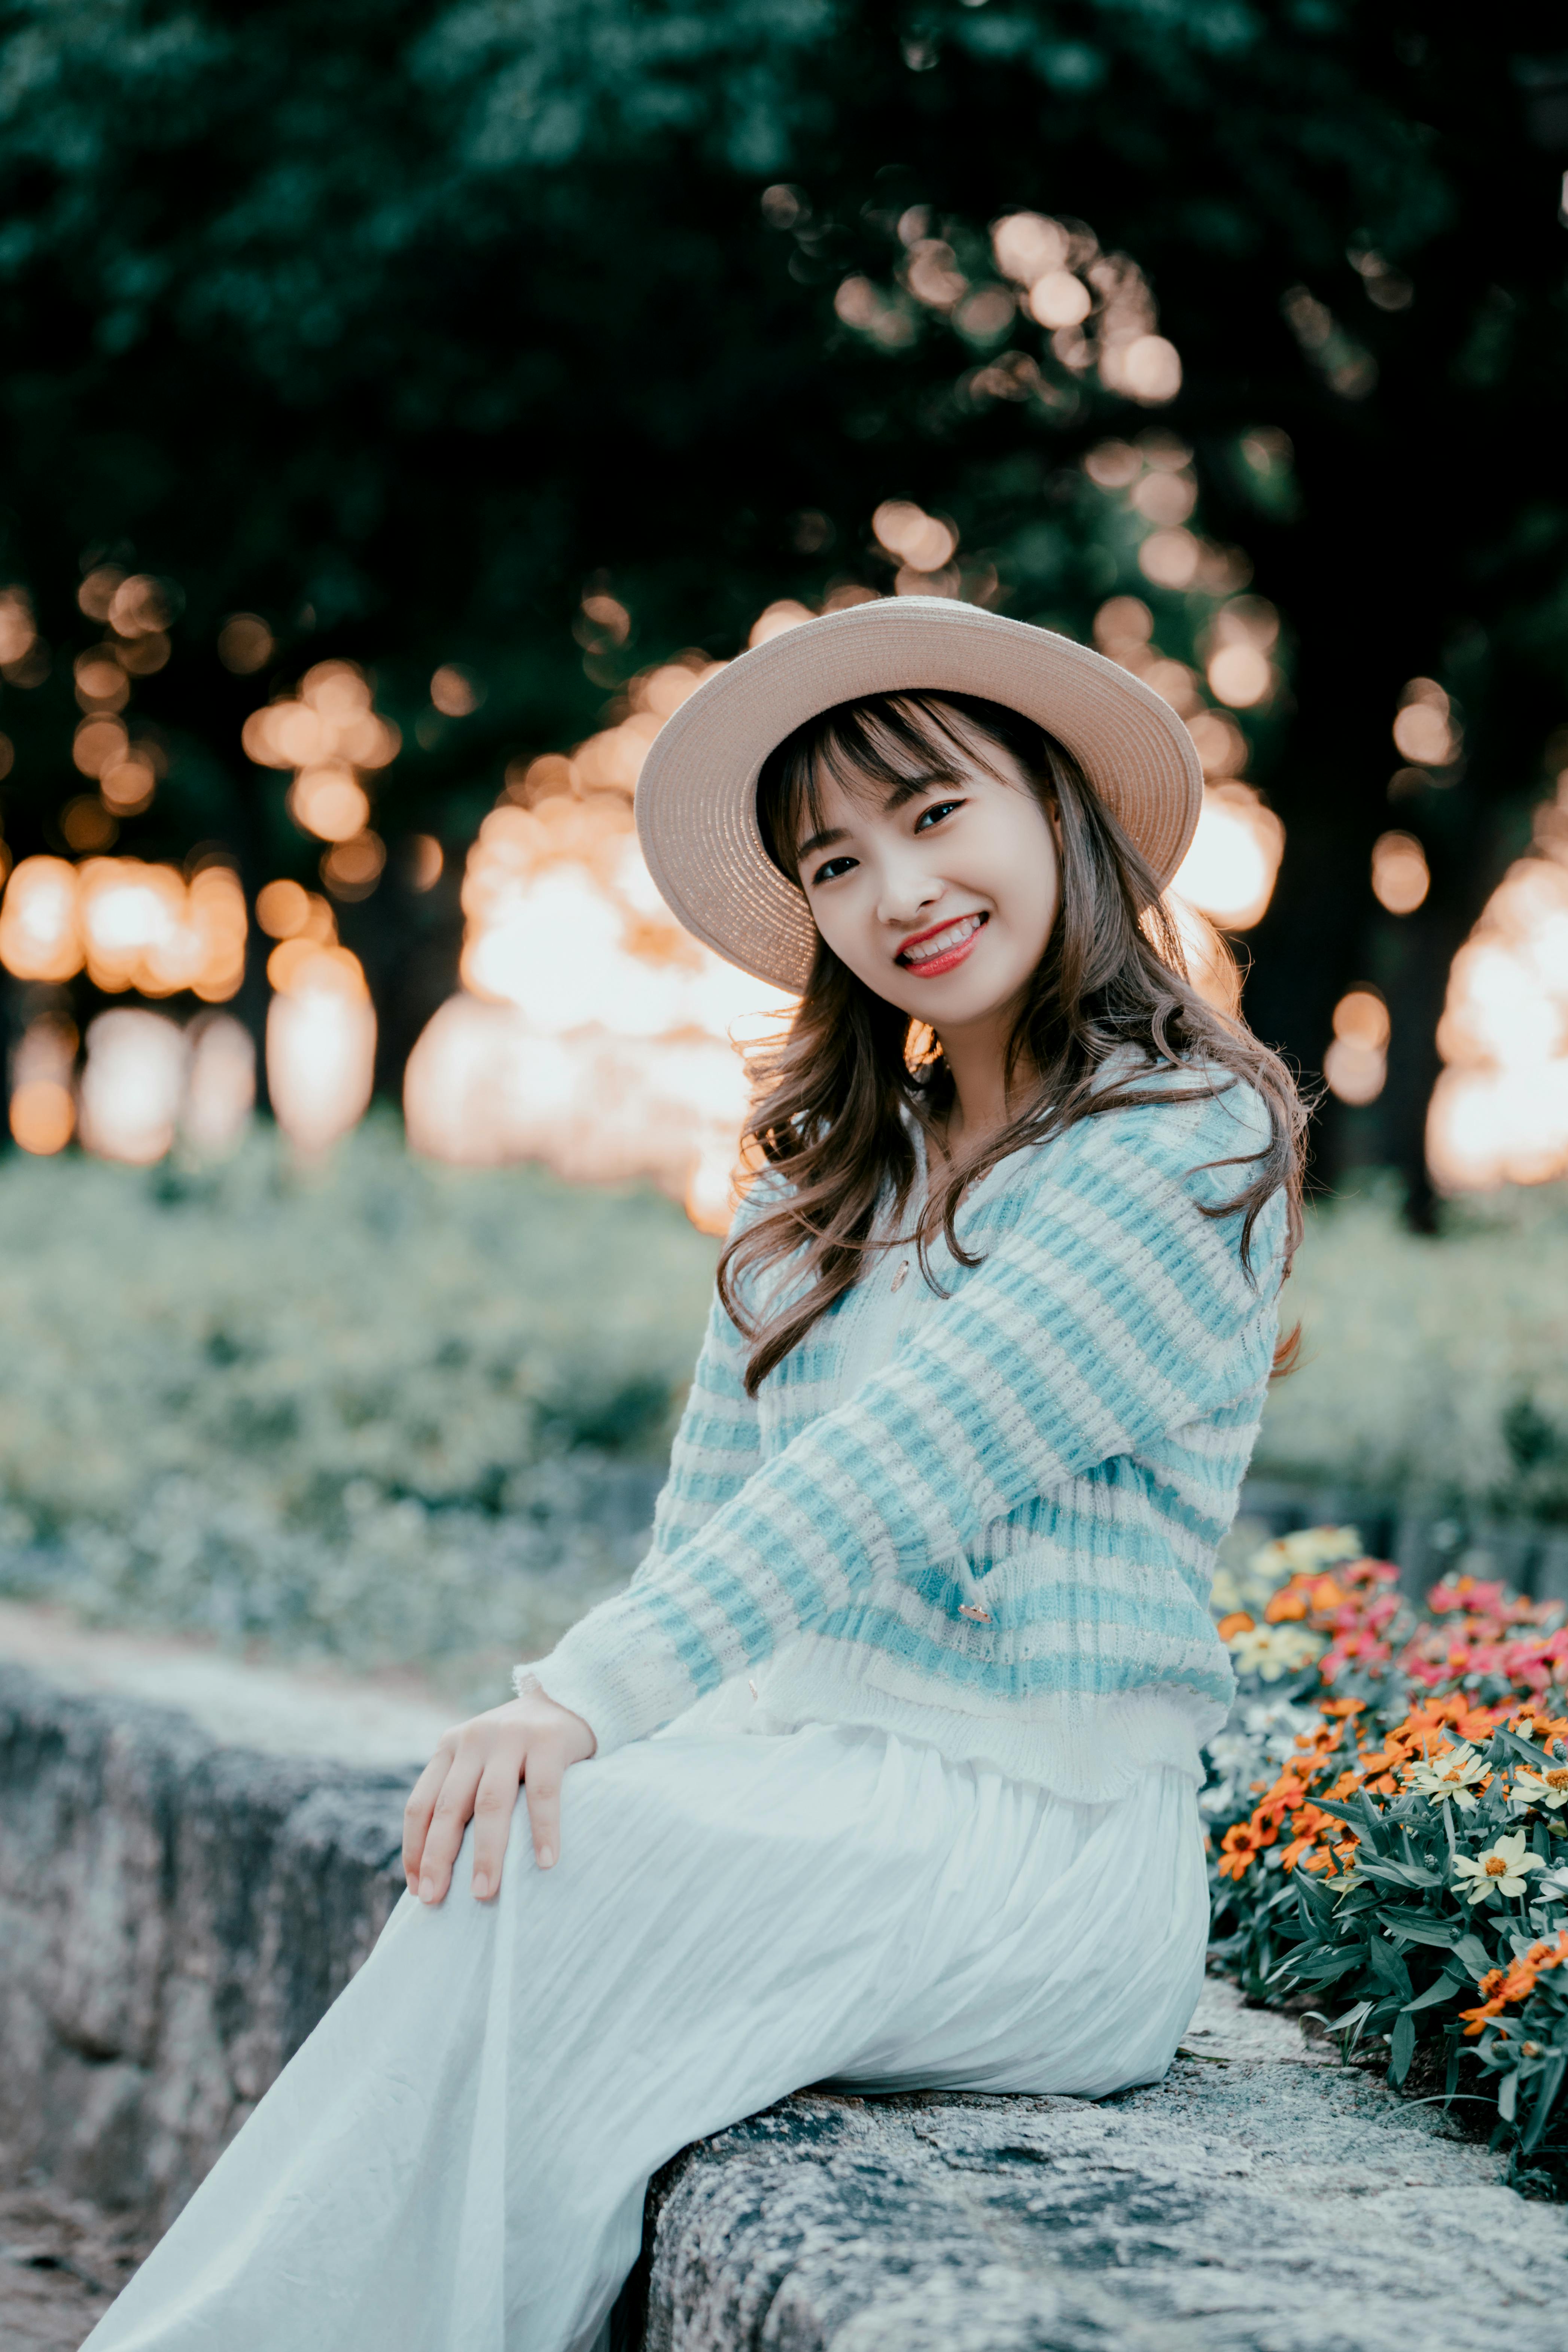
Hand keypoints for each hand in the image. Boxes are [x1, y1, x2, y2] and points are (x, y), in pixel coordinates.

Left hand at [402, 1684, 595, 1904]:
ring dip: (486, 1853)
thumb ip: (461, 1794)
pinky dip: (542, 1830)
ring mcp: (511, 1737)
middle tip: (434, 1901)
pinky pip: (542, 1793)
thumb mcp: (481, 1760)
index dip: (414, 1849)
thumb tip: (438, 1867)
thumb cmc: (520, 1748)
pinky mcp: (548, 1740)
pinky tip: (545, 1862)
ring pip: (491, 1803)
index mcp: (450, 1746)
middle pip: (450, 1807)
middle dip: (439, 1858)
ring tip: (484, 1892)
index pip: (421, 1805)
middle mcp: (474, 1739)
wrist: (570, 1698)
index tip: (417, 1890)